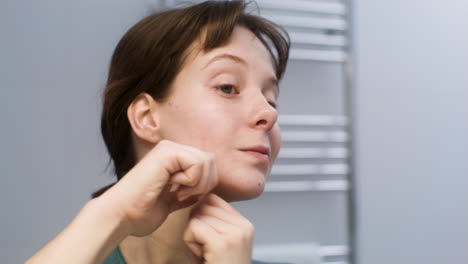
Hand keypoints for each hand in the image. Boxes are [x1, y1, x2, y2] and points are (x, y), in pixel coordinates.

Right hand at [102, 140, 217, 236]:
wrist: (120, 216)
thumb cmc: (140, 212)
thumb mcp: (171, 202)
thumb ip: (187, 193)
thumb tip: (205, 191)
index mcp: (173, 158)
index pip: (208, 165)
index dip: (204, 185)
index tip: (185, 197)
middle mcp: (171, 149)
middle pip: (210, 160)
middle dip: (204, 184)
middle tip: (183, 195)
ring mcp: (168, 148)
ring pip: (206, 161)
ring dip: (198, 183)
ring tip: (178, 193)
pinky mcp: (166, 152)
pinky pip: (197, 163)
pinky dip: (191, 180)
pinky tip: (174, 187)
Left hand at [183, 194, 253, 263]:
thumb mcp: (219, 243)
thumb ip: (213, 222)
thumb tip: (196, 199)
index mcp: (244, 225)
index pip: (214, 199)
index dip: (201, 215)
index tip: (204, 237)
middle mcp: (243, 226)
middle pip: (204, 205)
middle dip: (196, 225)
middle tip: (205, 249)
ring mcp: (235, 233)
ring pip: (197, 216)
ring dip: (192, 236)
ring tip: (204, 254)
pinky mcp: (223, 242)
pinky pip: (194, 227)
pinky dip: (190, 242)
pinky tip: (201, 256)